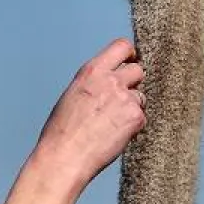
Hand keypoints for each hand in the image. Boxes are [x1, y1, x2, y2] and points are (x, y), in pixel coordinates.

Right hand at [33, 38, 145, 186]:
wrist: (64, 157)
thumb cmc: (62, 131)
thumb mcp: (73, 94)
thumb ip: (94, 83)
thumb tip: (109, 82)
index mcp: (92, 71)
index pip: (122, 46)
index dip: (129, 54)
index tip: (129, 62)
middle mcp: (110, 80)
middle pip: (138, 70)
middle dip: (133, 83)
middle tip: (121, 100)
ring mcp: (125, 98)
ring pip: (141, 96)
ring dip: (132, 107)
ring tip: (112, 124)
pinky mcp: (135, 117)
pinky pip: (141, 117)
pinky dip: (132, 127)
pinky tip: (114, 136)